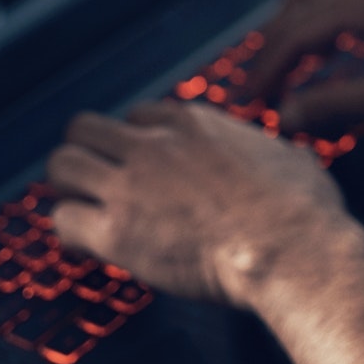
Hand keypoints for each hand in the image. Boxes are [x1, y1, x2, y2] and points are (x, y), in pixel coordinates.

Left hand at [47, 100, 355, 307]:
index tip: (140, 165)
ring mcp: (132, 185)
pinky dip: (69, 233)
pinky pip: (63, 220)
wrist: (291, 249)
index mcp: (195, 123)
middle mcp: (155, 144)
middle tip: (97, 183)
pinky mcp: (117, 231)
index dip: (136, 141)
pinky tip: (86, 245)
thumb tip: (288, 155)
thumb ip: (275, 151)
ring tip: (84, 210)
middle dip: (86, 154)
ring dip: (68, 189)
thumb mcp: (294, 158)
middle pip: (84, 128)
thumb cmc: (302, 210)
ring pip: (61, 165)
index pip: (138, 115)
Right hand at [241, 0, 363, 132]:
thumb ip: (338, 103)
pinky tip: (344, 7)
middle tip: (261, 78)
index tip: (250, 99)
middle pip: (302, 1)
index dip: (265, 70)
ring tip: (291, 44)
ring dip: (302, 12)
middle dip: (276, 42)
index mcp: (361, 0)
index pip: (291, 34)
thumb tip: (290, 113)